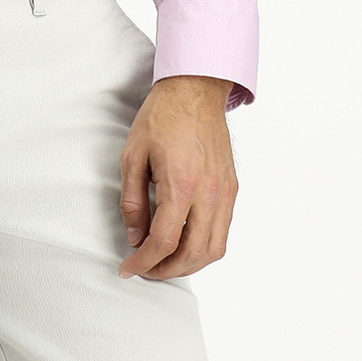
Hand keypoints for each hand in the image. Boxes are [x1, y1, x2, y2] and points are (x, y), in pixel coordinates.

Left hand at [117, 75, 237, 279]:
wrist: (195, 90)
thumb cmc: (162, 117)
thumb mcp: (132, 156)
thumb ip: (133, 202)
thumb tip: (135, 237)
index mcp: (181, 184)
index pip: (164, 241)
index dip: (144, 262)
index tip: (128, 268)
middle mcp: (209, 193)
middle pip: (193, 254)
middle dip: (166, 270)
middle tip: (145, 269)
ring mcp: (225, 192)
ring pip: (214, 249)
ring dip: (189, 265)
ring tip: (164, 262)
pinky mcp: (232, 188)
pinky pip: (222, 231)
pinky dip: (204, 247)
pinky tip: (185, 243)